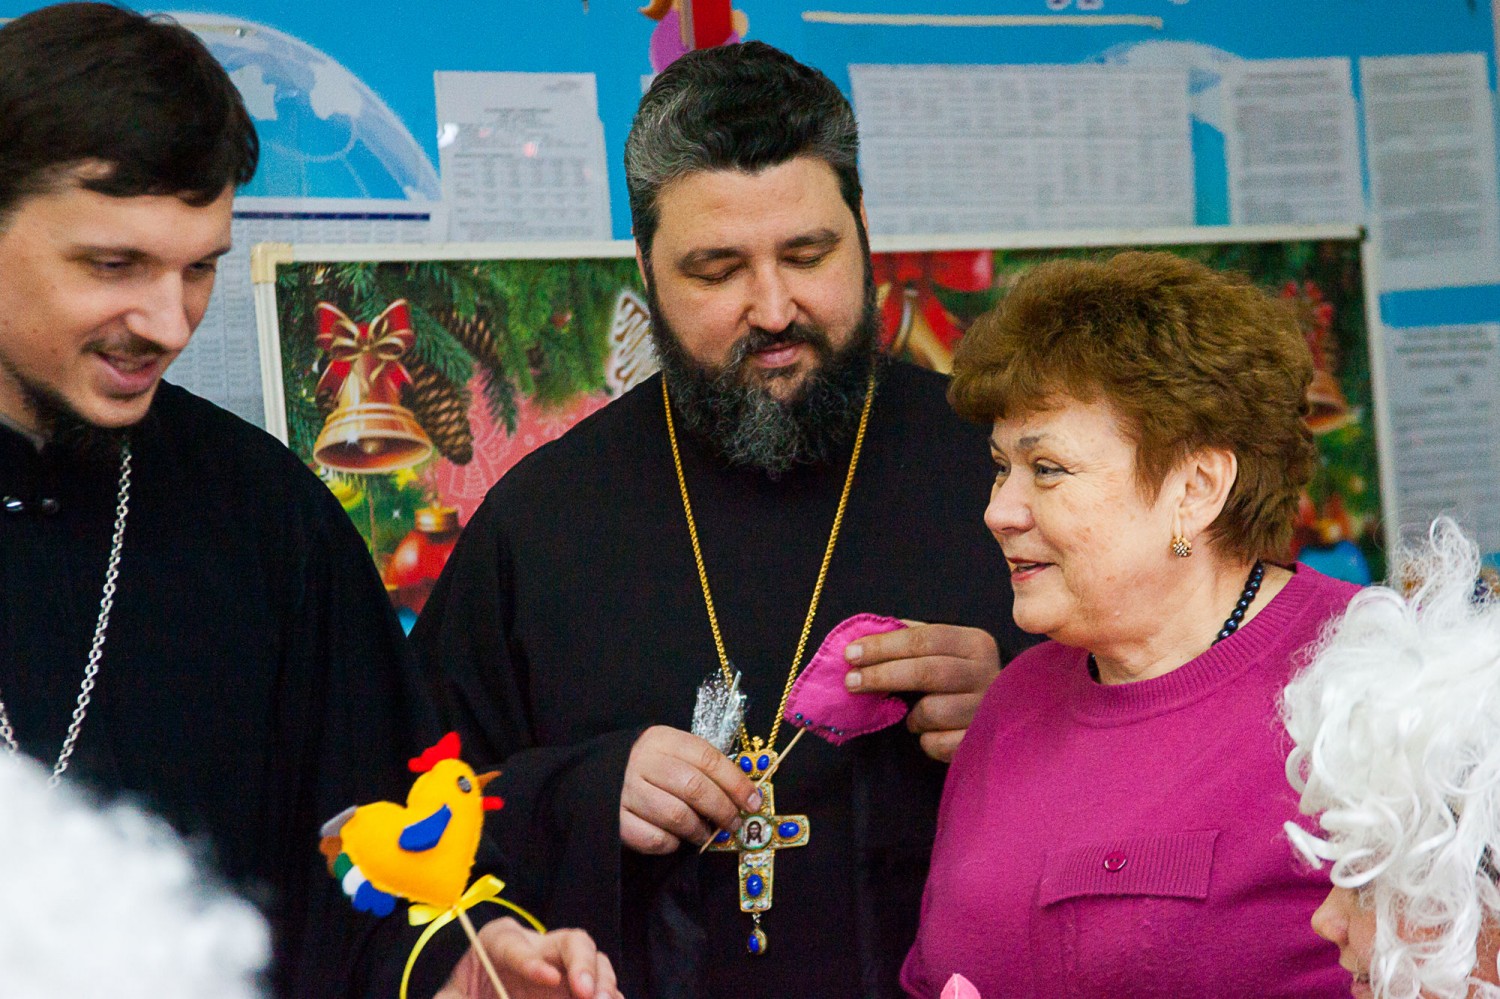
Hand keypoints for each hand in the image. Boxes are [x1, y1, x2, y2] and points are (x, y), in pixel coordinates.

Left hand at [434, 919, 621, 998]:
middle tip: (586, 992)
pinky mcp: (575, 990)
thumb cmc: (463, 994)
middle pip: (570, 942)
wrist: (477, 992)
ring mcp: (562, 970)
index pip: (515, 947)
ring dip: (603, 983)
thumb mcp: (450, 998)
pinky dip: (610, 995)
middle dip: (582, 963)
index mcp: (499, 944)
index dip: (530, 962)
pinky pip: (601, 988)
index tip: (547, 979)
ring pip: (595, 961)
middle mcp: (539, 949)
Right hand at [620, 725, 763, 853]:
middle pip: (694, 787)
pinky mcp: (613, 819)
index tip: (754, 802)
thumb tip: (745, 795)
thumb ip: (701, 768)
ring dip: (698, 830)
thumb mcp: (671, 753)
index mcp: (662, 740)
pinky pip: (652, 838)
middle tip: (734, 823)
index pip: (708, 758)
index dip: (736, 782)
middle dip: (722, 809)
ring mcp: (625, 790)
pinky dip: (670, 843)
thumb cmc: (646, 766)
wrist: (593, 775)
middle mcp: (642, 761)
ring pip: (675, 815)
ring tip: (705, 834)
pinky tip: (675, 840)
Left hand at [842, 622, 998, 761]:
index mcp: (975, 643)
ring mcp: (988, 710)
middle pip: (928, 672)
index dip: (884, 645)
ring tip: (909, 716)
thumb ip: (910, 638)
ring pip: (933, 711)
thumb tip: (864, 634)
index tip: (851, 654)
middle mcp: (988, 674)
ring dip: (912, 716)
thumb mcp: (943, 651)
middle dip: (883, 675)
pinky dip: (927, 740)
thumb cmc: (958, 679)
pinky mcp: (982, 741)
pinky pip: (939, 743)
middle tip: (851, 681)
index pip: (926, 638)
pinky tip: (930, 734)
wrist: (1005, 717)